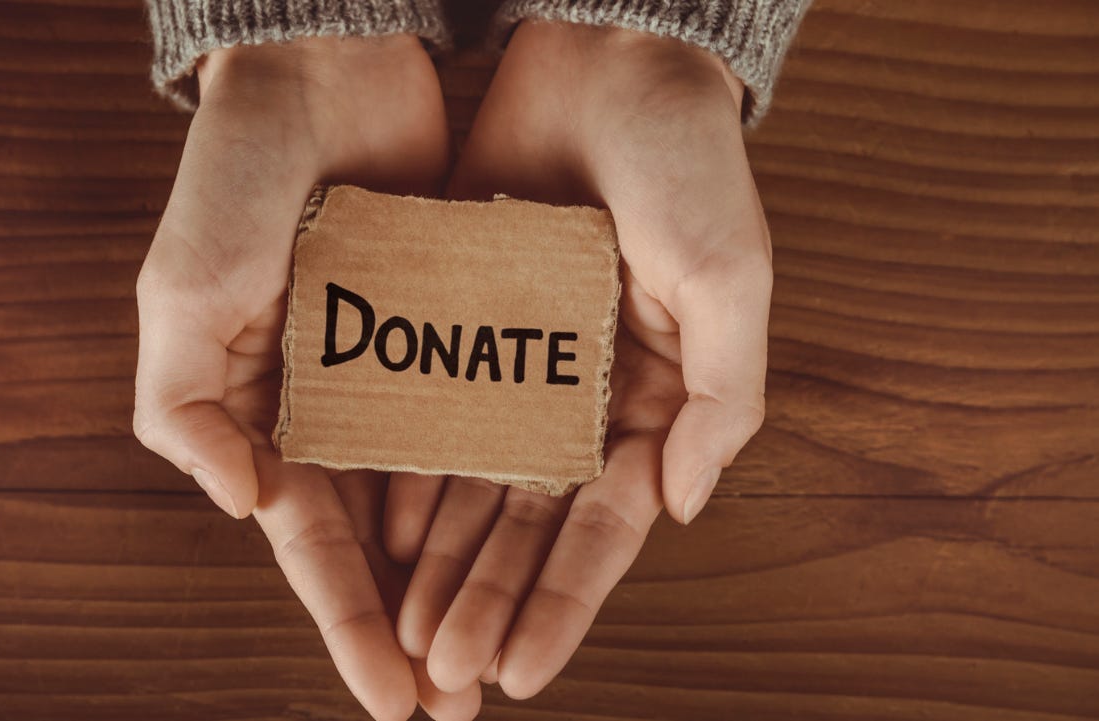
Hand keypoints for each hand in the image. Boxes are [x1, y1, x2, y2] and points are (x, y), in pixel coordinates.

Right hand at [133, 36, 476, 719]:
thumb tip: (246, 509)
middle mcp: (342, 406)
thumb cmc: (235, 178)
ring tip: (510, 649)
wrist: (322, 72)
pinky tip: (542, 537)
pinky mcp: (465, 328)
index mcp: (268, 413)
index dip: (348, 626)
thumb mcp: (180, 293)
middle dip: (420, 625)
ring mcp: (408, 371)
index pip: (314, 545)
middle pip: (388, 542)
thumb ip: (188, 409)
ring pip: (450, 495)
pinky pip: (495, 416)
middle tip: (461, 704)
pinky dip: (512, 478)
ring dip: (475, 574)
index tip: (392, 702)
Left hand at [382, 21, 771, 697]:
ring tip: (407, 631)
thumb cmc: (685, 159)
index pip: (603, 526)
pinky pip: (428, 411)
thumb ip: (722, 398)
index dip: (564, 601)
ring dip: (441, 560)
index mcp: (653, 395)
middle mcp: (581, 393)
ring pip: (471, 482)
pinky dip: (406, 471)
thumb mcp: (730, 275)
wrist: (603, 56)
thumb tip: (680, 507)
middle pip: (527, 522)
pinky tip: (380, 531)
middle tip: (445, 673)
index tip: (521, 670)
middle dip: (489, 600)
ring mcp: (517, 363)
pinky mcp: (460, 323)